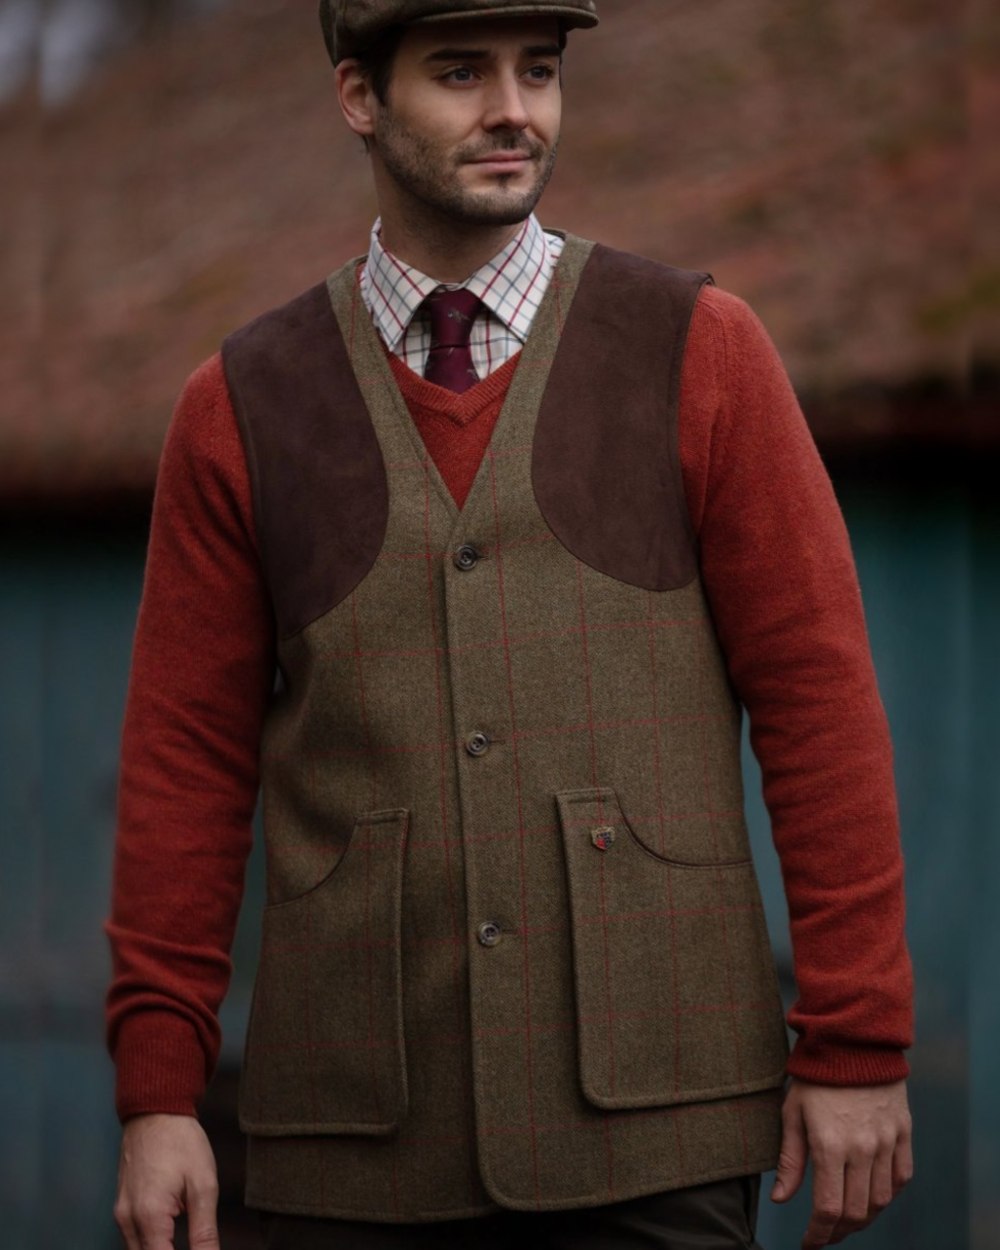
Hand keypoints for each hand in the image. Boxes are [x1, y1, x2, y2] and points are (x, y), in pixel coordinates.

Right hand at [114, 1113, 219, 1248]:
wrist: (155, 1111)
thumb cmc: (181, 1142)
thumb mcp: (203, 1184)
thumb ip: (204, 1230)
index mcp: (149, 1216)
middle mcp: (128, 1221)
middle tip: (196, 1245)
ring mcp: (120, 1214)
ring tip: (182, 1241)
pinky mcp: (121, 1207)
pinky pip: (132, 1239)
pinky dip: (150, 1244)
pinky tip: (168, 1238)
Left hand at [770, 1077, 912, 1248]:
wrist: (853, 1040)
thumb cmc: (815, 1075)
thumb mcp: (792, 1112)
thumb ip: (789, 1160)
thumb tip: (781, 1199)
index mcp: (830, 1144)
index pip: (829, 1208)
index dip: (818, 1235)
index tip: (808, 1243)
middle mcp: (863, 1148)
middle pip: (856, 1212)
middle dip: (838, 1232)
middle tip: (825, 1235)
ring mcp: (887, 1141)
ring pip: (881, 1200)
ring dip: (863, 1218)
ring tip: (846, 1220)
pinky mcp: (903, 1133)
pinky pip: (901, 1178)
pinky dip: (888, 1195)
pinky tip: (872, 1196)